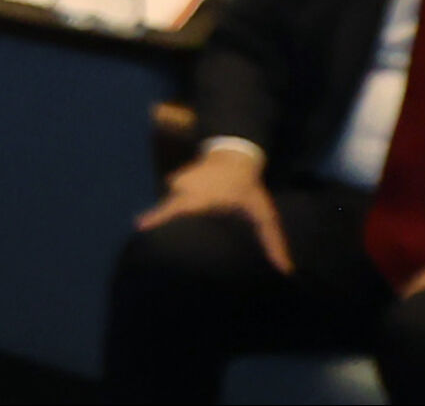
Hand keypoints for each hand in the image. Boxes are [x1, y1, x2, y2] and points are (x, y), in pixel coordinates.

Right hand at [139, 140, 285, 268]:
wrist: (235, 155)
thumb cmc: (249, 188)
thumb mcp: (263, 214)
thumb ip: (272, 241)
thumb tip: (285, 270)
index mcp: (203, 198)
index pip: (176, 208)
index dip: (157, 217)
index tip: (139, 226)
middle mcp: (185, 188)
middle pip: (172, 211)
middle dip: (166, 226)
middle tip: (160, 240)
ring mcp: (178, 182)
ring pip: (173, 205)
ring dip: (176, 217)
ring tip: (178, 230)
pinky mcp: (176, 182)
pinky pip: (174, 198)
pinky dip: (179, 208)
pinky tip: (187, 215)